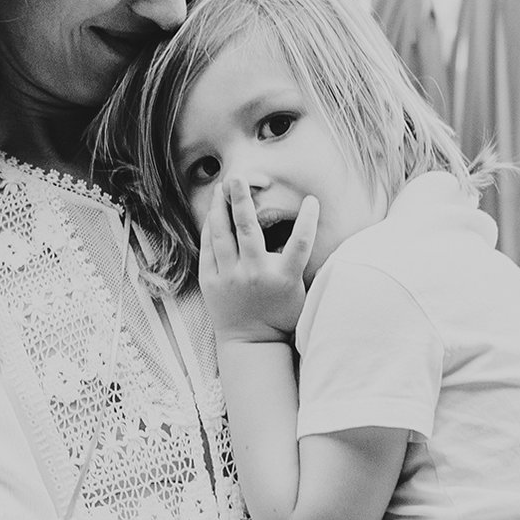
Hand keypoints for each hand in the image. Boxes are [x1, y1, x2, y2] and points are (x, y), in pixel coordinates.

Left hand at [199, 180, 317, 344]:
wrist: (252, 343)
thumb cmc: (279, 314)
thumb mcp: (297, 290)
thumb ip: (297, 262)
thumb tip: (309, 230)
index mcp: (283, 277)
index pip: (300, 243)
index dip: (308, 220)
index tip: (312, 199)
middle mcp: (255, 275)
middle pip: (248, 230)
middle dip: (242, 200)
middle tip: (238, 176)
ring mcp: (230, 278)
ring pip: (222, 235)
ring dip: (221, 208)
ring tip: (222, 187)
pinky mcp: (211, 282)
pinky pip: (207, 248)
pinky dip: (210, 228)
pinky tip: (213, 213)